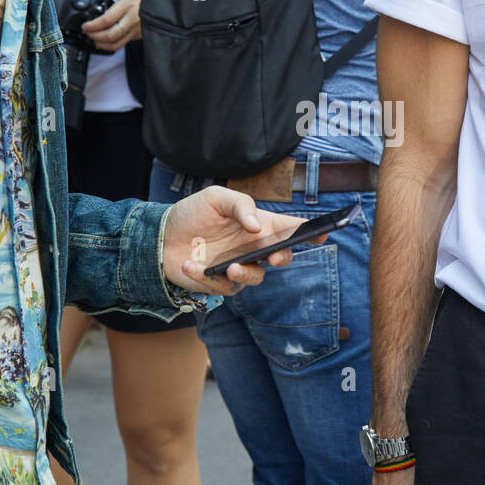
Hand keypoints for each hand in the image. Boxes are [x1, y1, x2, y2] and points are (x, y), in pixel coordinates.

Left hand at [81, 0, 141, 50]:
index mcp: (128, 4)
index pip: (106, 19)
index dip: (93, 25)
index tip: (85, 26)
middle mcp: (133, 18)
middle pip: (110, 34)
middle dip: (95, 36)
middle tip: (86, 32)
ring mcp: (137, 29)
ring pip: (116, 42)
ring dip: (101, 43)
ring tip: (93, 38)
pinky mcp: (139, 35)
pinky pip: (122, 44)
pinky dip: (110, 46)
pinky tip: (103, 43)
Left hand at [161, 185, 325, 294]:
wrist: (160, 236)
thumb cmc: (193, 213)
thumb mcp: (216, 198)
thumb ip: (241, 205)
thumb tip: (259, 227)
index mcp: (260, 225)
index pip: (291, 229)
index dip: (311, 232)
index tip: (324, 233)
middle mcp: (254, 248)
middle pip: (281, 257)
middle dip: (282, 258)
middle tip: (274, 256)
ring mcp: (239, 267)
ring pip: (256, 278)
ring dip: (246, 274)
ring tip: (229, 268)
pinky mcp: (221, 283)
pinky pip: (224, 287)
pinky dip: (206, 276)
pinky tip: (190, 263)